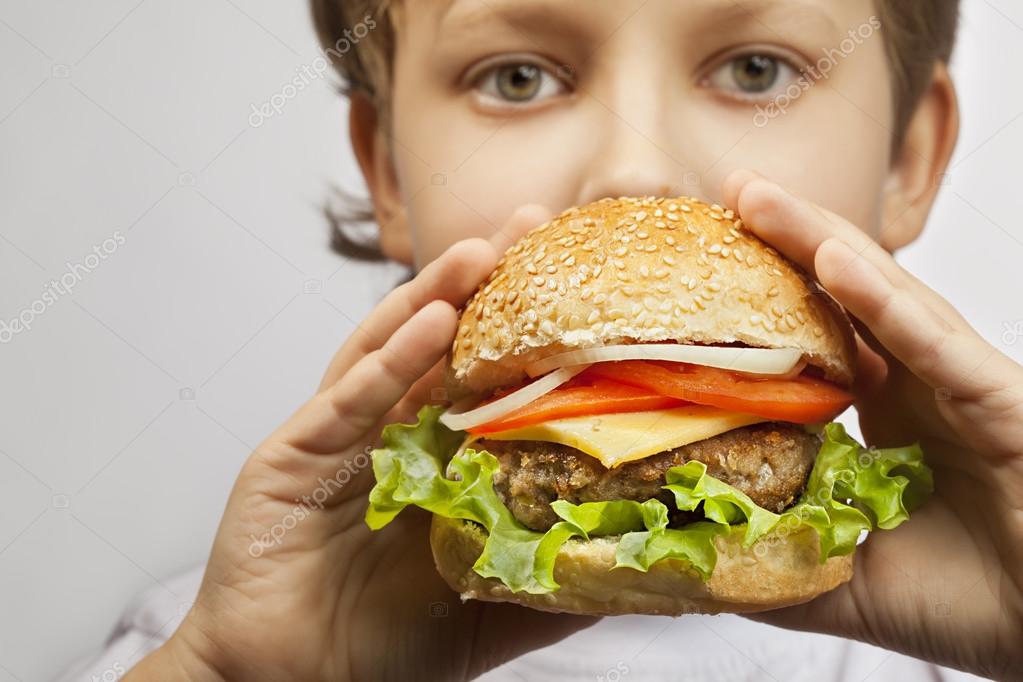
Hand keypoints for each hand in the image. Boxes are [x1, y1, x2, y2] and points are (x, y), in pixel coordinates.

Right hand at [126, 205, 596, 681]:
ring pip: (388, 350)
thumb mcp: (490, 605)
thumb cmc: (387, 646)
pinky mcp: (294, 454)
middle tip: (531, 225)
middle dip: (481, 282)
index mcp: (432, 458)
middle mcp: (387, 434)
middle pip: (436, 343)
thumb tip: (645, 565)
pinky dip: (389, 360)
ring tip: (480, 251)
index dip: (522, 324)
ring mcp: (339, 437)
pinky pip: (348, 398)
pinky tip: (429, 323)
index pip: (480, 373)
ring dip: (433, 297)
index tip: (575, 274)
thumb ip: (554, 576)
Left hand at [723, 170, 1022, 678]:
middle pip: (842, 297)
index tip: (693, 265)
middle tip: (724, 192)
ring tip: (757, 198)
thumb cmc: (968, 603)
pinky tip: (834, 258)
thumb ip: (770, 561)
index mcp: (884, 414)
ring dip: (819, 242)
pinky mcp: (1001, 403)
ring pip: (884, 299)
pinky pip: (937, 344)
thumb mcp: (841, 580)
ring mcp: (959, 386)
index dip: (762, 297)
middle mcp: (920, 386)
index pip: (814, 338)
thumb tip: (687, 557)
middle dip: (784, 240)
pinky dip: (885, 302)